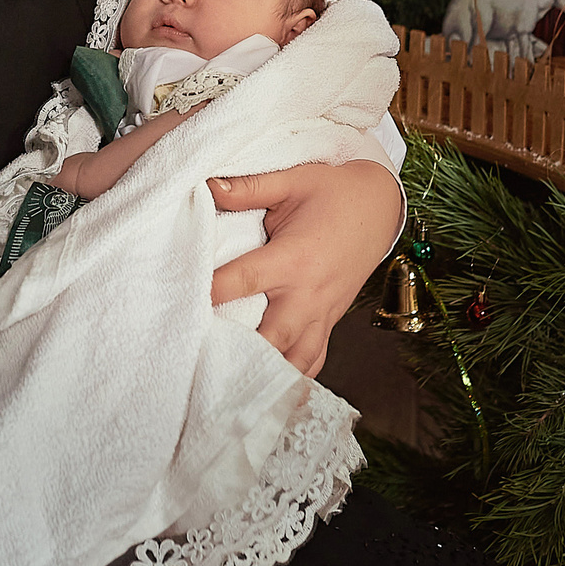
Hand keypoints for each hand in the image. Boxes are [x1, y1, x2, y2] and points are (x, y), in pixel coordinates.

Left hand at [206, 159, 402, 377]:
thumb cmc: (334, 191)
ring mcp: (322, 312)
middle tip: (205, 360)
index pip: (245, 279)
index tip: (183, 300)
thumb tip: (209, 187)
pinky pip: (315, 358)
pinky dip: (295, 375)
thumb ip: (249, 188)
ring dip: (268, 371)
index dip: (213, 290)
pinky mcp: (330, 320)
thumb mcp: (293, 180)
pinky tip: (271, 385)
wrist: (381, 206)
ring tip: (235, 383)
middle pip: (273, 335)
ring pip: (296, 357)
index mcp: (294, 257)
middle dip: (241, 351)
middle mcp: (308, 292)